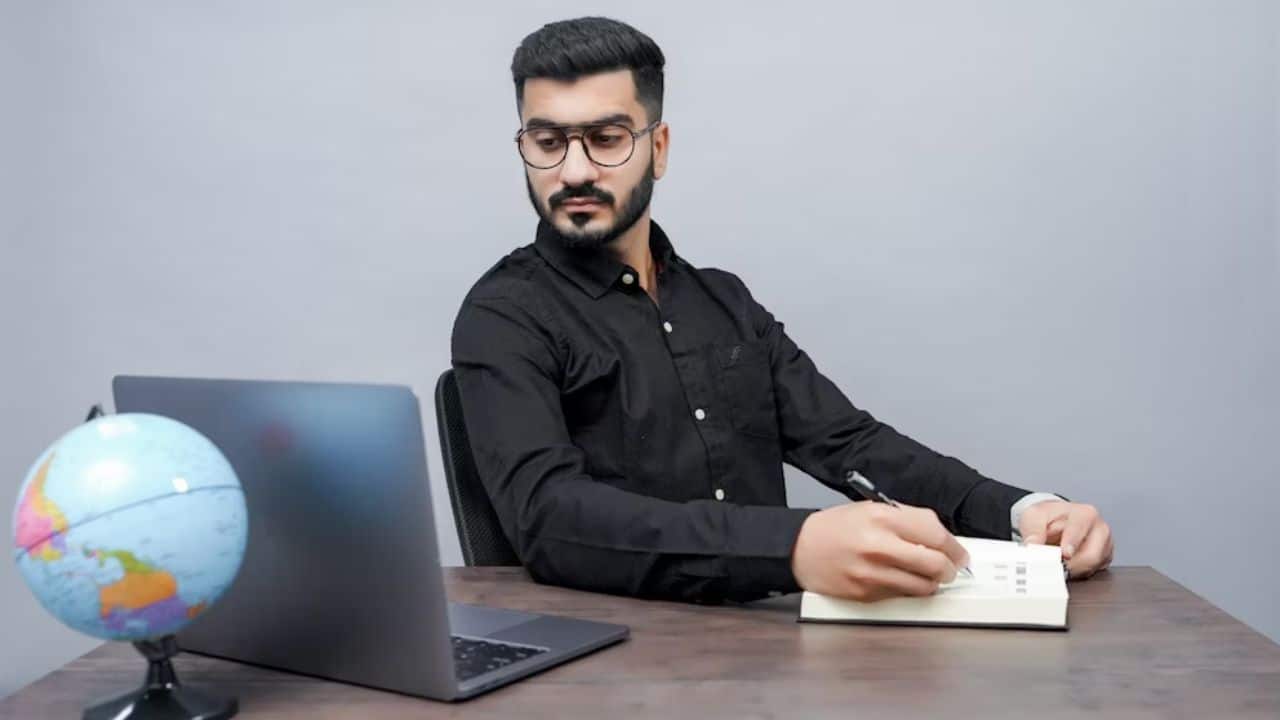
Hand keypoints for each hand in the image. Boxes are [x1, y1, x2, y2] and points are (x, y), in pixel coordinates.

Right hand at [791, 502, 969, 601]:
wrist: (800, 548)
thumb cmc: (836, 528)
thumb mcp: (872, 510)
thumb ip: (907, 521)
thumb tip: (940, 538)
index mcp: (882, 518)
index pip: (934, 534)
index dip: (954, 547)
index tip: (959, 553)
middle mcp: (879, 546)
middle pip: (934, 564)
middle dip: (949, 569)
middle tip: (950, 569)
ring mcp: (872, 573)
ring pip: (922, 586)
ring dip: (932, 583)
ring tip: (929, 577)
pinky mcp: (866, 594)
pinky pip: (901, 596)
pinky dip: (909, 590)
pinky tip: (902, 580)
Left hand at [1017, 500, 1113, 579]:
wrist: (1054, 522)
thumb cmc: (1048, 518)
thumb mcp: (1034, 516)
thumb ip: (1033, 531)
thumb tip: (1032, 545)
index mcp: (1085, 514)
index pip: (1081, 529)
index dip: (1072, 542)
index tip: (1065, 554)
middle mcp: (1100, 529)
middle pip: (1091, 555)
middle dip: (1070, 564)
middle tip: (1053, 566)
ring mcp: (1105, 545)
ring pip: (1092, 567)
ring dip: (1071, 570)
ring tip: (1056, 562)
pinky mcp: (1104, 559)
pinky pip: (1093, 573)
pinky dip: (1077, 573)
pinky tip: (1067, 565)